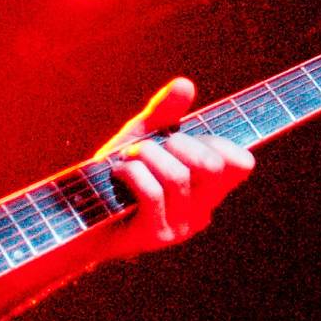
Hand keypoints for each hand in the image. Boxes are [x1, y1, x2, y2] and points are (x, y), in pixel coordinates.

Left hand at [95, 78, 253, 258]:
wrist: (78, 217)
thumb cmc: (114, 178)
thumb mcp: (141, 138)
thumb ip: (164, 113)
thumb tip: (185, 84)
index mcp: (207, 188)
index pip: (241, 164)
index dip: (219, 141)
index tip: (181, 137)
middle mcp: (201, 210)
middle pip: (213, 166)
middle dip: (177, 144)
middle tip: (149, 147)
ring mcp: (180, 227)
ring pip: (178, 177)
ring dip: (147, 155)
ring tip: (127, 157)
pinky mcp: (155, 237)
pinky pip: (153, 193)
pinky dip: (132, 172)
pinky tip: (119, 173)